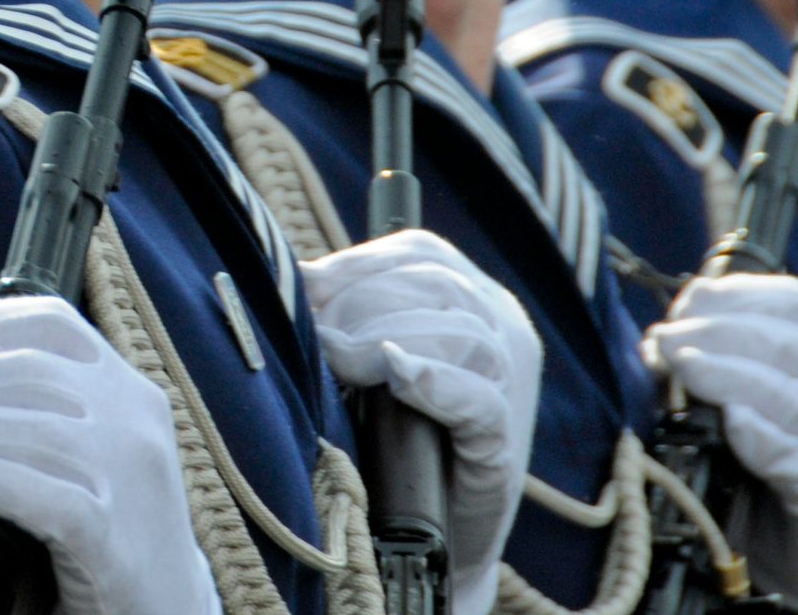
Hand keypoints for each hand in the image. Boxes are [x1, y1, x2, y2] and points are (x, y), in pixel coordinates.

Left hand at [0, 294, 221, 614]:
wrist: (168, 607)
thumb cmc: (110, 523)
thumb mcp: (91, 444)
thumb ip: (40, 405)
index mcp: (126, 389)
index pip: (48, 322)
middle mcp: (135, 422)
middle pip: (29, 370)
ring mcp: (131, 481)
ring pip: (35, 429)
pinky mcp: (115, 544)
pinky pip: (50, 498)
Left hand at [301, 229, 539, 614]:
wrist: (413, 543)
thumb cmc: (379, 439)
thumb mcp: (362, 360)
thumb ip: (343, 316)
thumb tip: (283, 275)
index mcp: (473, 298)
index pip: (422, 254)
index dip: (358, 264)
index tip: (306, 287)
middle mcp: (503, 333)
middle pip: (440, 287)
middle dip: (364, 302)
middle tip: (316, 336)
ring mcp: (513, 391)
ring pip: (464, 337)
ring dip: (386, 339)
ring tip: (339, 361)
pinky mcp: (503, 451)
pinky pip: (480, 402)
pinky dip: (436, 383)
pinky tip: (398, 375)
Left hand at [642, 274, 797, 614]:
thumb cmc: (795, 452)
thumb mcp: (771, 394)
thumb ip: (730, 357)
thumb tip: (663, 332)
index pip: (790, 300)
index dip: (732, 295)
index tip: (684, 302)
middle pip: (781, 343)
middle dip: (714, 332)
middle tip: (665, 337)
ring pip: (782, 395)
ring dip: (722, 375)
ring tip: (678, 365)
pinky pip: (787, 454)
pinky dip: (754, 433)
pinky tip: (726, 421)